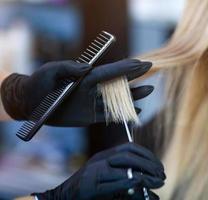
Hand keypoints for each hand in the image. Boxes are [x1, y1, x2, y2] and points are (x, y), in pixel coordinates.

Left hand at [1, 59, 152, 125]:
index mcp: (86, 77)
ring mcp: (93, 103)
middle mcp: (93, 89)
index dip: (126, 67)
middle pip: (119, 83)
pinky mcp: (90, 117)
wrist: (32, 103)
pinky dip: (124, 114)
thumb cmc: (40, 83)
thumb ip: (68, 67)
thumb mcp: (51, 71)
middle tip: (150, 69)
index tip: (141, 63)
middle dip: (135, 76)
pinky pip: (110, 116)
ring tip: (150, 90)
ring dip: (135, 95)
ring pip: (119, 100)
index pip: (110, 72)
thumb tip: (86, 68)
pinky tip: (137, 111)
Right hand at [33, 143, 164, 199]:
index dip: (146, 154)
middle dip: (149, 162)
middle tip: (161, 174)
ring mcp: (94, 171)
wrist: (61, 197)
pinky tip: (141, 184)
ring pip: (123, 165)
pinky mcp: (91, 186)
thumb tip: (141, 174)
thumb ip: (119, 171)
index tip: (158, 164)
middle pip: (128, 154)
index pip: (129, 147)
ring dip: (144, 172)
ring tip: (156, 180)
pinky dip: (130, 182)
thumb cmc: (85, 188)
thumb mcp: (103, 175)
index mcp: (104, 155)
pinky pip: (115, 181)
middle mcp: (100, 160)